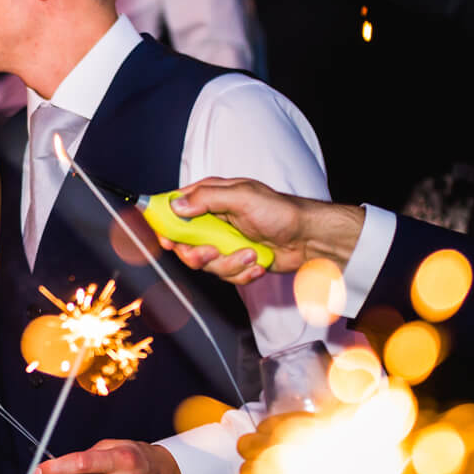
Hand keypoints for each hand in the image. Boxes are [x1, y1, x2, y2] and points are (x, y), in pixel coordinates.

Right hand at [159, 177, 367, 283]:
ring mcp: (223, 243)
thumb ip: (206, 199)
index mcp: (209, 197)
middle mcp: (212, 221)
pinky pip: (226, 275)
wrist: (308, 238)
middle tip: (212, 252)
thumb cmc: (280, 211)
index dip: (165, 224)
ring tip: (251, 255)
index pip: (174, 208)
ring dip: (229, 264)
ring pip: (205, 264)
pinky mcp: (236, 261)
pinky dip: (243, 273)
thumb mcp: (242, 197)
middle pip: (183, 244)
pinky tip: (258, 263)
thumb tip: (176, 206)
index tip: (167, 239)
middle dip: (198, 254)